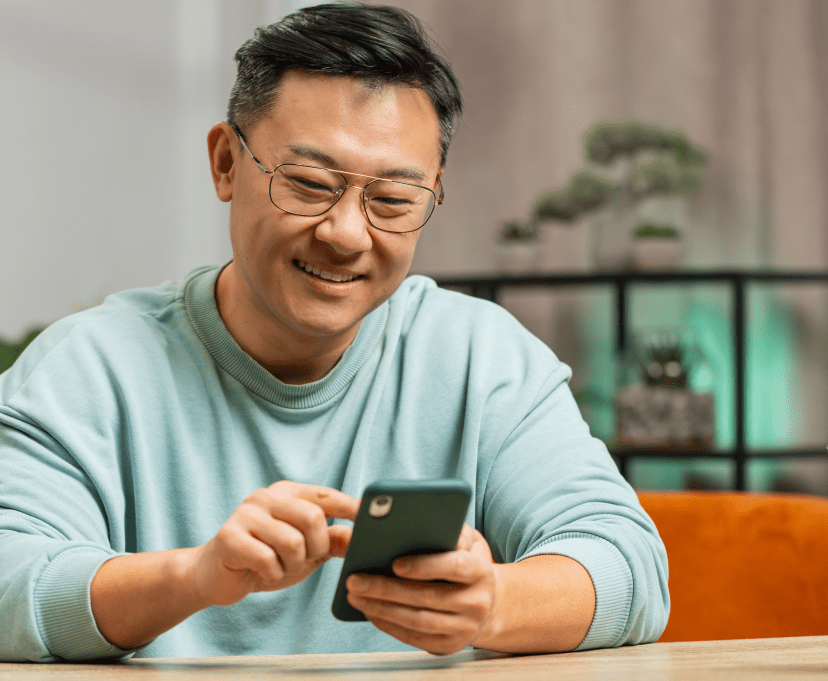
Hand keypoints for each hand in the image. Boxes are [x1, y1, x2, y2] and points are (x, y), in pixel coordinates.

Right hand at [187, 481, 357, 606]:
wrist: (213, 576)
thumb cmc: (265, 559)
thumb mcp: (305, 551)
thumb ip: (332, 541)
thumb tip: (363, 536)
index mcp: (288, 493)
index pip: (326, 495)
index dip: (351, 507)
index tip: (372, 518)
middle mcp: (267, 496)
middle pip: (313, 518)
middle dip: (316, 547)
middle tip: (306, 559)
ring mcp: (246, 513)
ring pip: (292, 542)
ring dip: (292, 565)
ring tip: (280, 566)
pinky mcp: (229, 536)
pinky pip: (267, 560)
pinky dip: (272, 574)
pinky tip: (262, 572)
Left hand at [345, 525, 503, 654]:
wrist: (489, 602)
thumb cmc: (468, 561)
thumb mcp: (468, 541)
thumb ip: (449, 531)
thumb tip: (417, 525)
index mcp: (482, 571)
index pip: (456, 567)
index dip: (426, 566)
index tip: (395, 563)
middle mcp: (477, 603)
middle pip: (427, 597)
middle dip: (386, 589)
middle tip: (355, 580)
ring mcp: (464, 628)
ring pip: (418, 621)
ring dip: (382, 609)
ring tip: (355, 595)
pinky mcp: (449, 645)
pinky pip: (415, 638)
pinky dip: (389, 625)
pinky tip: (370, 610)